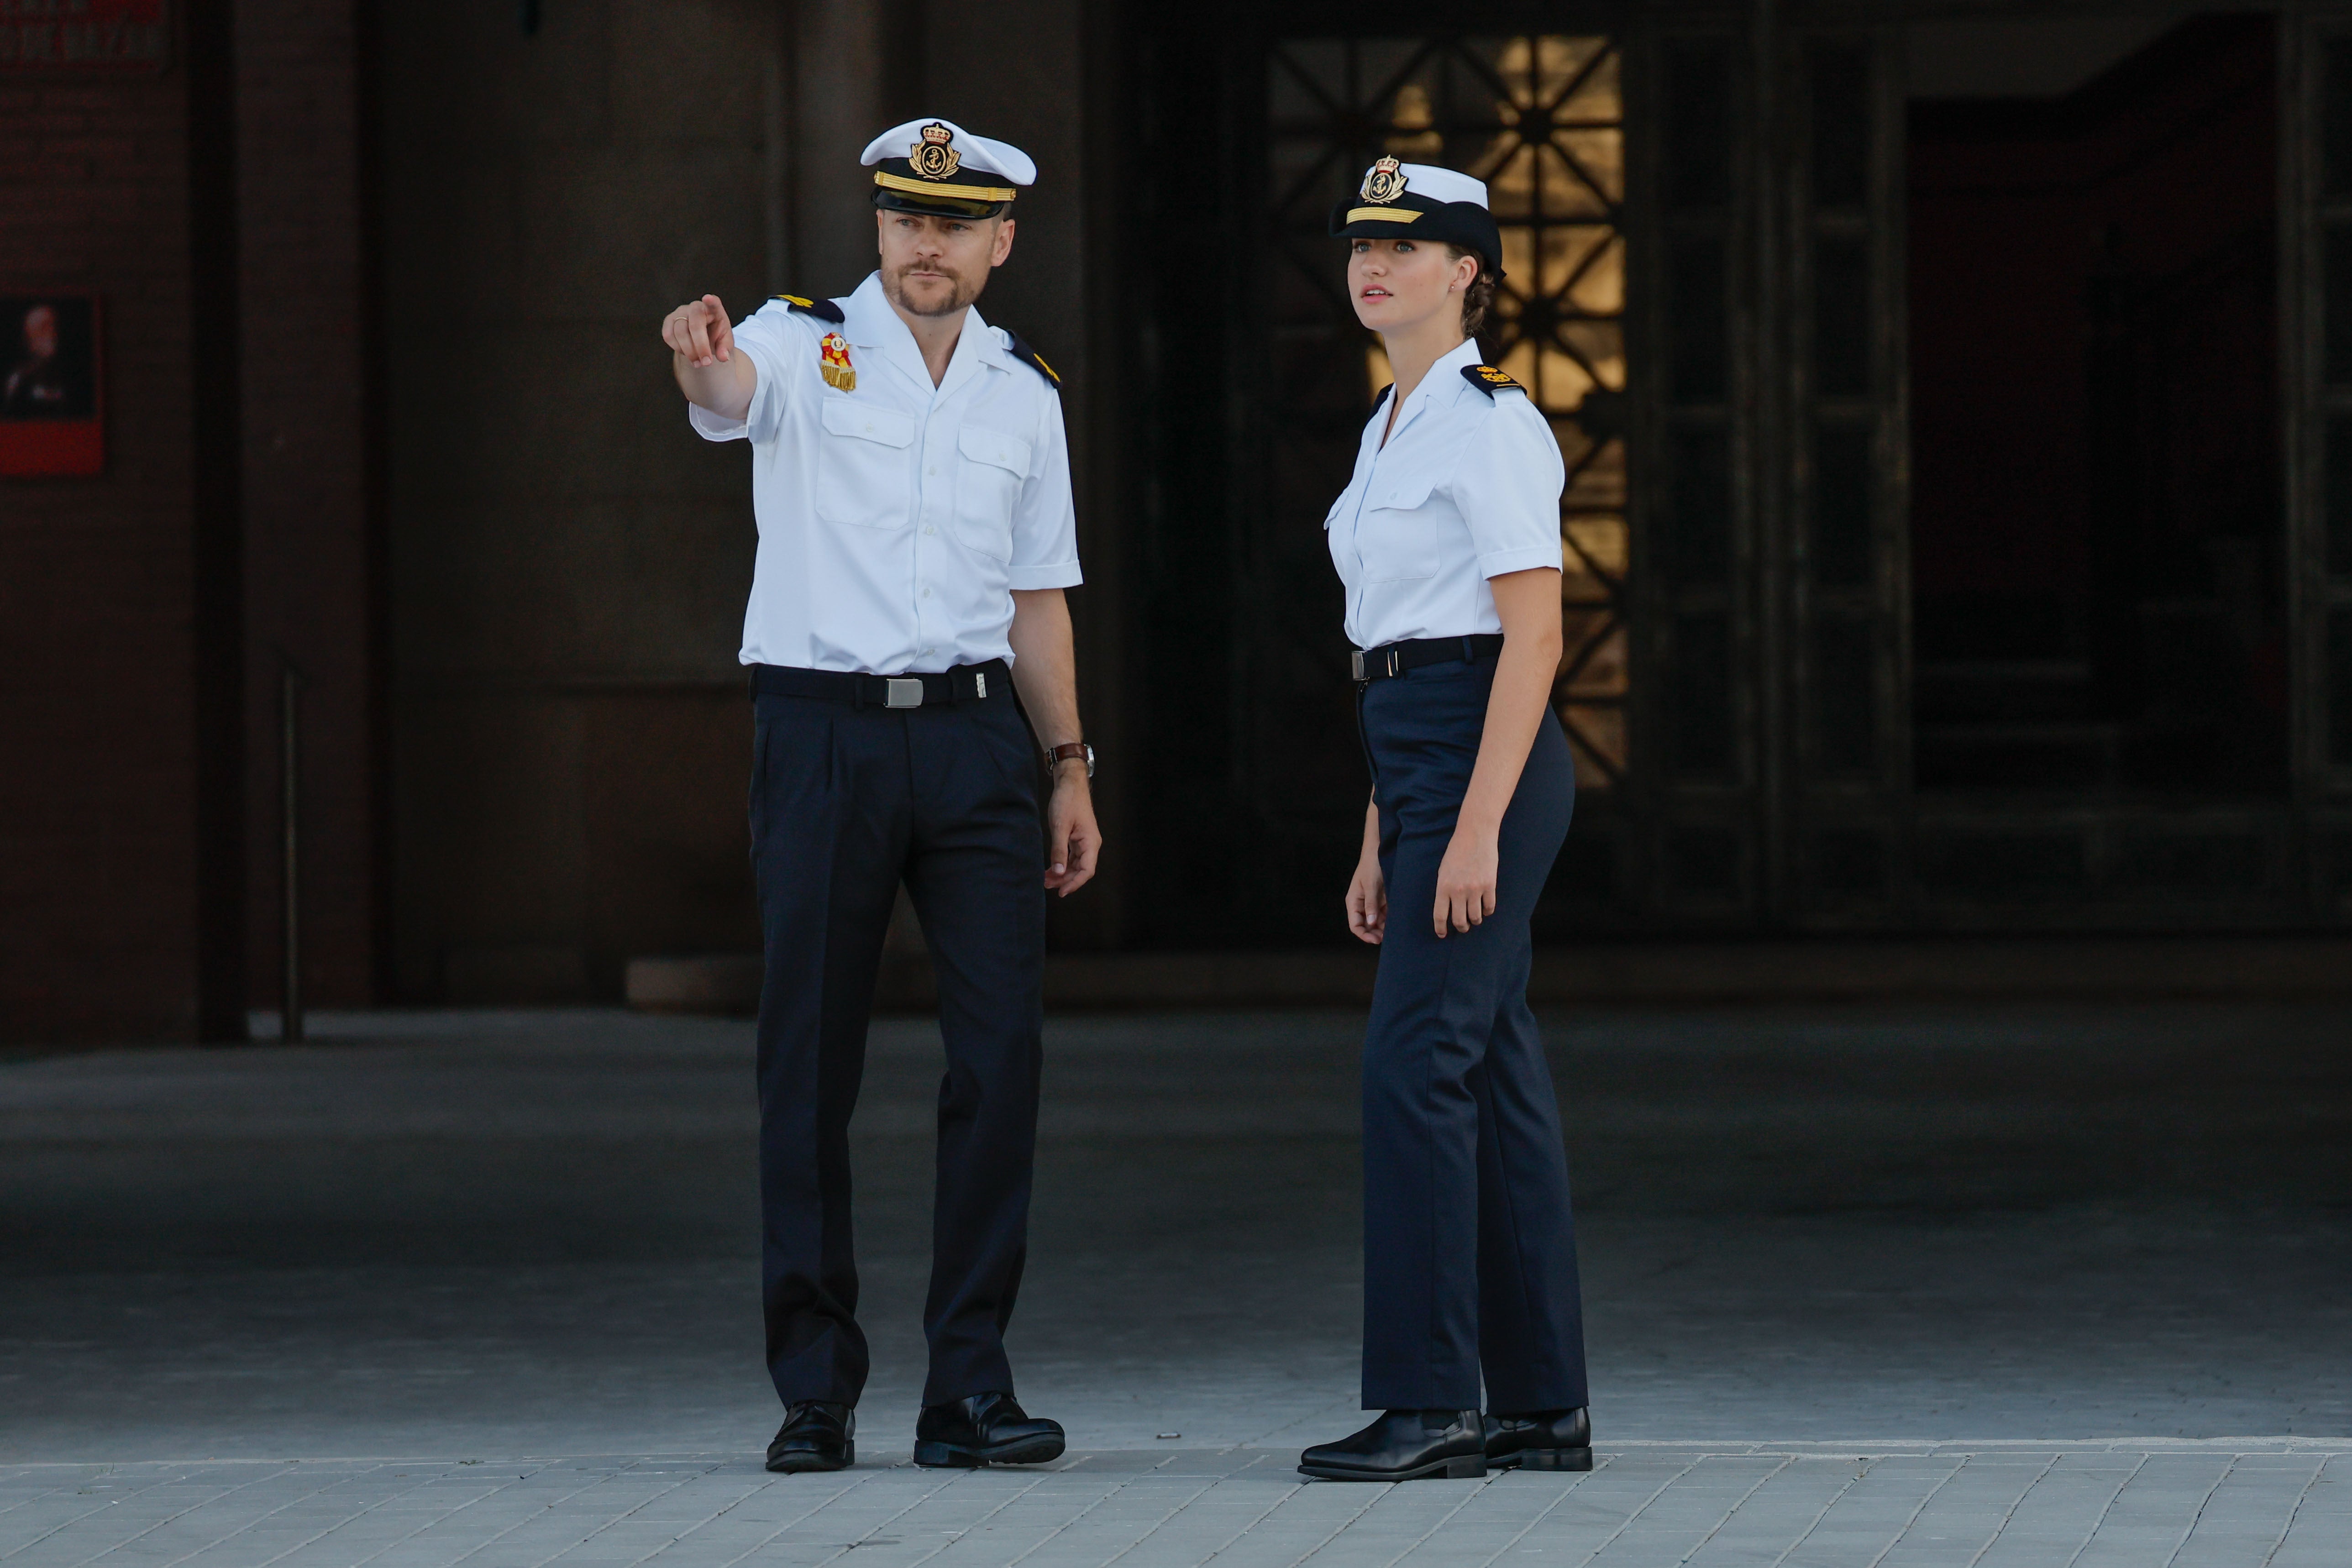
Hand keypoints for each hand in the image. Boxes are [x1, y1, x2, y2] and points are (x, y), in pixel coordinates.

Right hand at [662, 294, 733, 367]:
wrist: (702, 337)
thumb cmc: (716, 336)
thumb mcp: (725, 342)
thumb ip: (725, 349)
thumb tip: (723, 357)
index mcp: (714, 309)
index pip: (713, 303)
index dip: (710, 301)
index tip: (708, 298)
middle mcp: (696, 307)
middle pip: (694, 325)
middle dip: (700, 347)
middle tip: (706, 363)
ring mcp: (681, 312)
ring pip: (680, 332)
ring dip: (689, 351)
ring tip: (698, 362)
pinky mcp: (669, 320)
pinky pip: (668, 336)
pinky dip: (677, 348)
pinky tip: (686, 353)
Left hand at [1043, 768, 1100, 896]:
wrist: (1070, 783)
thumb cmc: (1067, 801)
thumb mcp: (1060, 826)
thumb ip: (1059, 850)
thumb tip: (1058, 872)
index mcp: (1090, 842)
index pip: (1086, 870)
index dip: (1074, 883)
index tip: (1061, 892)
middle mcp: (1090, 844)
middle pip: (1081, 870)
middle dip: (1065, 880)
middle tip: (1047, 885)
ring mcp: (1084, 842)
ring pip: (1075, 865)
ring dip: (1062, 873)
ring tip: (1046, 879)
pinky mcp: (1077, 838)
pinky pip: (1071, 857)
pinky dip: (1061, 864)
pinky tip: (1050, 868)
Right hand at [1346, 853, 1386, 943]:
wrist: (1379, 851)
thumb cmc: (1371, 865)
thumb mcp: (1371, 885)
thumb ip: (1371, 904)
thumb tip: (1370, 923)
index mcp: (1353, 901)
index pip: (1355, 925)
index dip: (1364, 935)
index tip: (1375, 940)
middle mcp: (1361, 904)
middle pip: (1365, 926)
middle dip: (1374, 934)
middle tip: (1386, 939)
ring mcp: (1371, 902)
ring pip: (1375, 922)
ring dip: (1382, 928)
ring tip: (1393, 932)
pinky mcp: (1381, 900)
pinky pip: (1383, 914)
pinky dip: (1388, 920)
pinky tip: (1396, 923)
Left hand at [1432, 823, 1497, 936]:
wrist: (1475, 835)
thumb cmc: (1456, 851)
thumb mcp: (1443, 870)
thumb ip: (1444, 889)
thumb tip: (1447, 908)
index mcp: (1443, 886)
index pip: (1440, 915)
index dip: (1440, 928)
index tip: (1442, 934)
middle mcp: (1458, 890)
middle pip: (1459, 920)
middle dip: (1461, 927)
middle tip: (1463, 927)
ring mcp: (1475, 889)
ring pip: (1476, 916)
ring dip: (1475, 921)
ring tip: (1474, 919)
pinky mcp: (1490, 885)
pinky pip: (1489, 907)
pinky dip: (1487, 912)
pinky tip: (1486, 910)